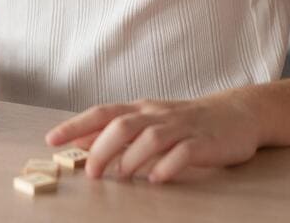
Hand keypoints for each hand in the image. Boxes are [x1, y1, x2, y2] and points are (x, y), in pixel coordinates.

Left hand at [45, 93, 259, 182]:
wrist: (237, 113)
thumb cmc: (185, 121)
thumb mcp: (148, 121)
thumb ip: (116, 131)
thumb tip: (80, 141)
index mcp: (141, 108)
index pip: (101, 112)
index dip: (75, 125)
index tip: (51, 140)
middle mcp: (157, 114)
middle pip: (123, 125)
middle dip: (102, 148)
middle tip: (91, 173)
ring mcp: (182, 127)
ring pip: (150, 137)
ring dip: (131, 158)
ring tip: (121, 177)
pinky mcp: (204, 142)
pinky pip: (183, 152)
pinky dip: (167, 165)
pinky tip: (156, 179)